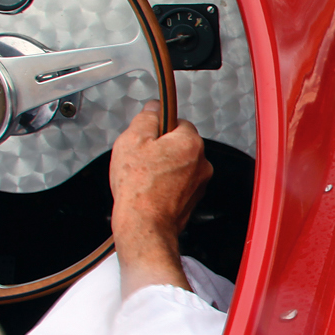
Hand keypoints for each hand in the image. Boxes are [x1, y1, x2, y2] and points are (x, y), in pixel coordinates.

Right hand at [110, 102, 212, 296]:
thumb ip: (147, 117)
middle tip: (140, 159)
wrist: (145, 225)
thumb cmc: (139, 187)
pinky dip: (166, 185)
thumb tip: (154, 108)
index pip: (178, 122)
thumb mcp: (133, 139)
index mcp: (191, 143)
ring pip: (179, 166)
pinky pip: (179, 184)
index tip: (146, 136)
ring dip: (164, 168)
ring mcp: (199, 184)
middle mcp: (202, 163)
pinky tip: (149, 190)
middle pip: (179, 144)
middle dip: (161, 149)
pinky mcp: (192, 200)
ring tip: (143, 177)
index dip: (158, 127)